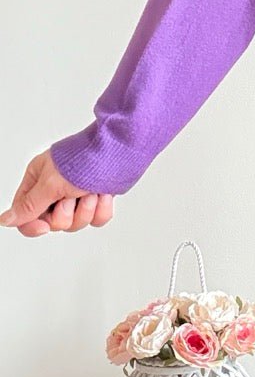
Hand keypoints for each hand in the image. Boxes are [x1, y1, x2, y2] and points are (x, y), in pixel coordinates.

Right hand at [0, 150, 114, 236]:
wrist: (121, 149)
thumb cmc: (85, 158)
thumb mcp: (51, 183)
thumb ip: (29, 206)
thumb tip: (5, 220)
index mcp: (37, 181)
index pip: (25, 214)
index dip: (33, 225)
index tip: (45, 227)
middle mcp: (55, 189)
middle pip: (53, 223)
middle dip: (66, 213)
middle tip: (72, 196)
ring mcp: (78, 195)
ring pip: (76, 223)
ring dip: (86, 209)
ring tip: (90, 191)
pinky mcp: (97, 198)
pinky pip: (96, 219)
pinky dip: (102, 209)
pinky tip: (104, 195)